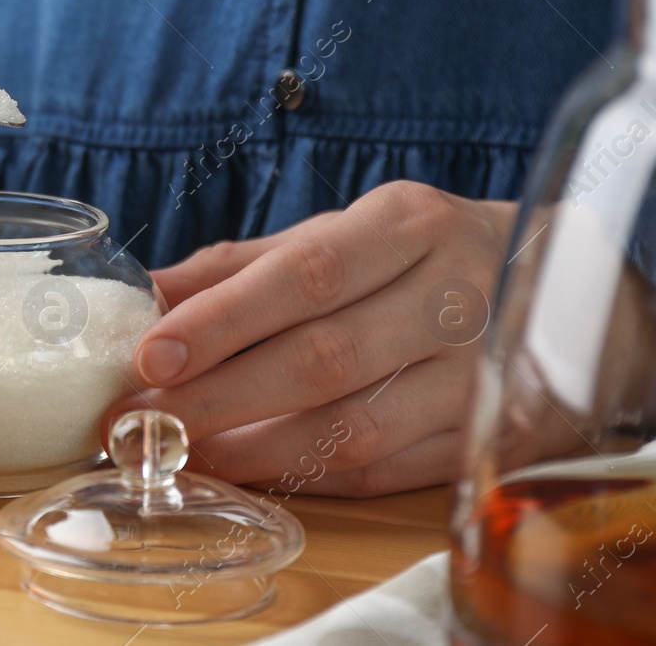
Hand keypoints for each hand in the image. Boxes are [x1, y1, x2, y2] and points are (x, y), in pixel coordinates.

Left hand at [118, 181, 515, 496]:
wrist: (561, 286)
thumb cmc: (415, 257)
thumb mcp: (338, 236)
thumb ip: (239, 267)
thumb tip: (142, 294)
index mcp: (409, 225)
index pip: (306, 274)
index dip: (222, 320)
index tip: (149, 354)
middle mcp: (455, 295)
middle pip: (325, 357)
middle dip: (219, 395)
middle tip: (142, 416)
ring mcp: (481, 375)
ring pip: (354, 427)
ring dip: (254, 448)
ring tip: (181, 449)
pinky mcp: (490, 440)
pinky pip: (385, 471)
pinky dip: (307, 477)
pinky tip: (249, 471)